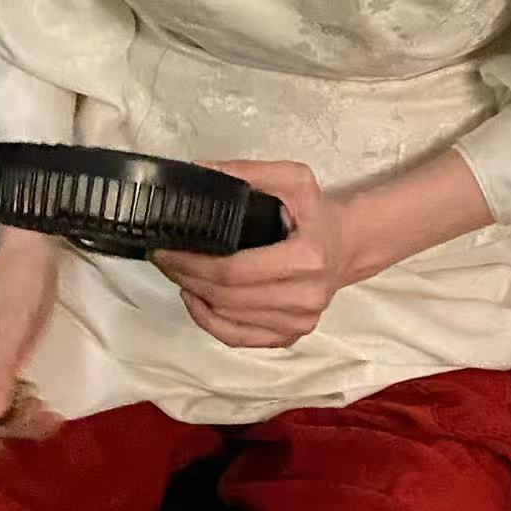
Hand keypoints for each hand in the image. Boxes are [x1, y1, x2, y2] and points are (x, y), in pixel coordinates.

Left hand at [154, 161, 353, 349]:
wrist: (347, 245)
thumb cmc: (316, 212)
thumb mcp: (293, 179)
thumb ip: (248, 173)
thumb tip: (200, 171)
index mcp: (306, 258)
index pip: (235, 271)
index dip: (194, 263)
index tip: (166, 249)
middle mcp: (305, 298)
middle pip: (227, 298)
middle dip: (187, 278)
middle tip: (163, 259)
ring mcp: (299, 323)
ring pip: (229, 321)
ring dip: (195, 298)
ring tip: (177, 273)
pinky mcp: (290, 337)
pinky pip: (239, 339)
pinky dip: (210, 323)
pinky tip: (197, 300)